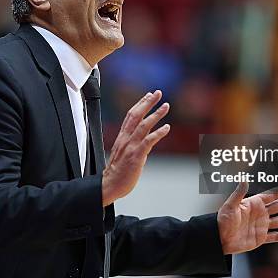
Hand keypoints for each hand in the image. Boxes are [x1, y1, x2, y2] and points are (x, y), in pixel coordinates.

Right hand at [102, 90, 169, 205]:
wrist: (109, 185)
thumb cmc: (117, 171)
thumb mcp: (123, 152)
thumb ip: (132, 143)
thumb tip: (144, 137)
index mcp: (122, 137)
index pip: (130, 115)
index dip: (140, 103)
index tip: (149, 94)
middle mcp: (126, 139)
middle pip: (136, 115)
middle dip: (147, 102)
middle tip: (158, 93)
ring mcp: (131, 146)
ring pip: (143, 125)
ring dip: (156, 114)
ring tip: (166, 105)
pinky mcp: (136, 156)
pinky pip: (148, 141)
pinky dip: (158, 133)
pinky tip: (167, 127)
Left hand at [217, 182, 277, 254]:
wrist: (219, 239)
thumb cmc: (222, 220)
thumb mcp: (230, 205)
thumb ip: (239, 193)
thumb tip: (244, 179)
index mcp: (254, 204)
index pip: (272, 195)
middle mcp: (260, 213)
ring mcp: (261, 226)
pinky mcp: (260, 238)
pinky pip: (275, 236)